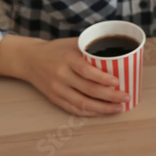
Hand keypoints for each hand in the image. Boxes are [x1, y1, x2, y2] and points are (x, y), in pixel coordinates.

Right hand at [16, 37, 130, 115]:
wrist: (29, 59)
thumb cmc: (56, 50)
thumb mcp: (72, 43)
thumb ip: (92, 48)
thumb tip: (120, 51)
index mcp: (68, 59)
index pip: (87, 71)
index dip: (103, 78)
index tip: (118, 82)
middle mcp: (62, 75)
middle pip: (88, 90)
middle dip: (110, 96)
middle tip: (126, 97)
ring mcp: (57, 89)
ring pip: (83, 103)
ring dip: (103, 108)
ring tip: (119, 108)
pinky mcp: (54, 98)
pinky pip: (74, 109)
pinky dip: (90, 112)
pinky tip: (103, 112)